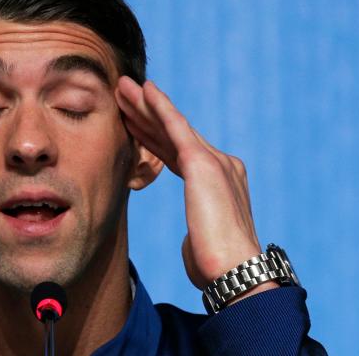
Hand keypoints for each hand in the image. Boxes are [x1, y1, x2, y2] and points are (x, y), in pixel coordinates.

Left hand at [116, 77, 275, 298]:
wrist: (235, 272)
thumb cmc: (216, 267)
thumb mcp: (202, 242)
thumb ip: (198, 231)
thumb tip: (192, 240)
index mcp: (220, 184)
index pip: (178, 154)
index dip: (154, 137)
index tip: (134, 123)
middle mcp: (222, 165)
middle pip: (173, 135)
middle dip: (146, 114)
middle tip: (124, 94)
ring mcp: (214, 161)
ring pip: (171, 125)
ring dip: (145, 104)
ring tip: (123, 86)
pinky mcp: (203, 162)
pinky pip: (176, 126)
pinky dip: (159, 106)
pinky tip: (145, 90)